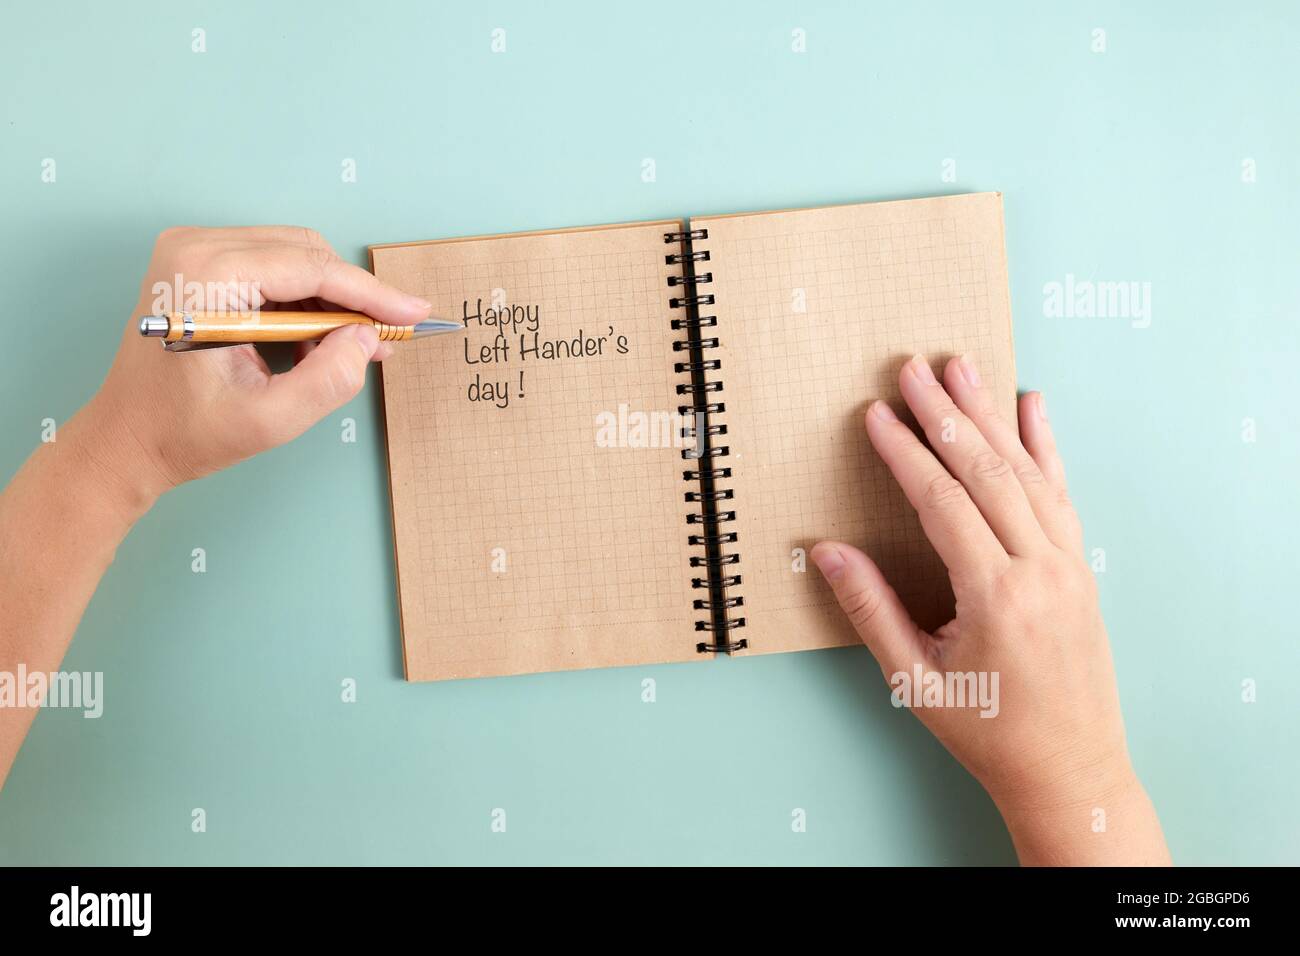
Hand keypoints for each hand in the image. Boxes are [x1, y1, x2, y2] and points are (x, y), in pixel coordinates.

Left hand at [76, 226, 431, 513]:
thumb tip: (367, 339)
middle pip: (306, 252)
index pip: (310, 268)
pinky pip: (274, 266)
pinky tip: (314, 343)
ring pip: (296, 256)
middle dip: (353, 296)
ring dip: (330, 301)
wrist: (127, 439)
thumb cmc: (185, 433)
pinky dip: (305, 301)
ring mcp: (194, 250)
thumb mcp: (269, 420)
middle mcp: (195, 247)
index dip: (371, 293)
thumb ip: (328, 379)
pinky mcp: (199, 263)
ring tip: (347, 351)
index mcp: (205, 276)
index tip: (414, 314)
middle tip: (387, 340)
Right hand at [812, 354, 1168, 864]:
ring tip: (963, 368)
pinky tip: (1035, 407)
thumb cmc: (987, 732)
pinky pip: (1063, 493)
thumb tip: (827, 551)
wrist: (1070, 770)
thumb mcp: (914, 680)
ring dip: (992, 416)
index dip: (906, 454)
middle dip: (947, 414)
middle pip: (987, 471)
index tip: (878, 415)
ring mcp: (1068, 565)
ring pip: (1028, 472)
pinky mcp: (1081, 569)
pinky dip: (1048, 446)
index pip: (943, 502)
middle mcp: (1040, 569)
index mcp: (996, 595)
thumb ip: (871, 610)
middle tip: (913, 368)